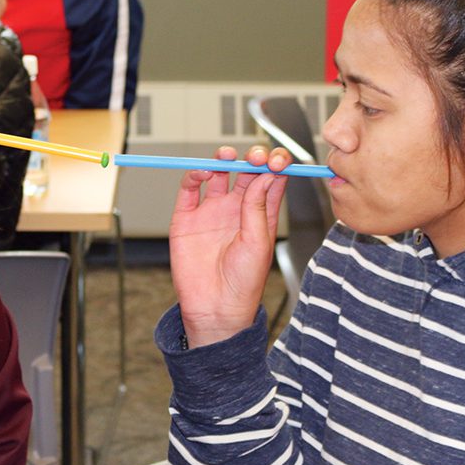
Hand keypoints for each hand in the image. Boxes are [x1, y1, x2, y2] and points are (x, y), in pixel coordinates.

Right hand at [169, 145, 289, 347]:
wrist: (215, 308)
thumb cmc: (243, 283)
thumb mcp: (258, 243)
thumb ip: (259, 207)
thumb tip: (266, 174)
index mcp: (260, 215)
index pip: (270, 179)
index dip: (274, 164)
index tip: (277, 159)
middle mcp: (236, 209)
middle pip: (244, 171)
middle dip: (250, 157)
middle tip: (253, 156)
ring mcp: (211, 211)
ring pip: (217, 173)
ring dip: (223, 159)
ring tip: (227, 156)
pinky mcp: (187, 217)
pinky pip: (189, 188)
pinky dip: (194, 175)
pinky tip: (203, 172)